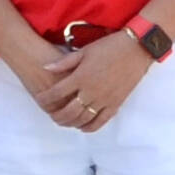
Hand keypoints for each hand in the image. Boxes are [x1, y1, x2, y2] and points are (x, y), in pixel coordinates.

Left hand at [37, 34, 152, 130]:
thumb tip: (45, 68)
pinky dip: (90, 127)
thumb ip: (64, 62)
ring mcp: (104, 99)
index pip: (56, 93)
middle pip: (68, 111)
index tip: (39, 99)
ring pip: (83, 118)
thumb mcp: (84, 51)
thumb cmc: (109, 47)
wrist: (136, 50)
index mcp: (81, 77)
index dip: (45, 98)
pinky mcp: (116, 103)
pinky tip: (82, 127)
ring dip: (71, 123)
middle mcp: (91, 91)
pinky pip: (101, 121)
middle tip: (51, 115)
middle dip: (57, 115)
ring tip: (63, 122)